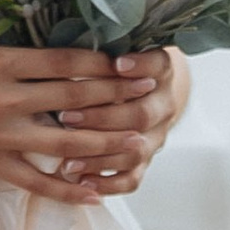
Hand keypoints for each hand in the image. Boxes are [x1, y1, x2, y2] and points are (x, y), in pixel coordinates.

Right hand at [0, 46, 159, 202]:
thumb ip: (0, 55)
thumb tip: (38, 51)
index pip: (63, 61)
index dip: (103, 63)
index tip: (132, 62)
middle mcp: (3, 99)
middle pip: (74, 98)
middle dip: (118, 97)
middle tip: (152, 95)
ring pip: (65, 141)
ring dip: (107, 144)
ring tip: (140, 144)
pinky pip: (36, 181)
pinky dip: (66, 189)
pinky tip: (94, 193)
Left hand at [46, 47, 189, 196]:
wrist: (140, 92)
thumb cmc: (112, 66)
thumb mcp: (112, 50)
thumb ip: (99, 50)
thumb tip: (65, 45)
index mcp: (160, 72)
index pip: (156, 67)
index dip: (139, 66)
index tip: (117, 64)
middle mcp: (164, 105)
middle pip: (141, 115)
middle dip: (102, 117)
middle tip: (66, 117)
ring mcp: (156, 136)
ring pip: (135, 151)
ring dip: (99, 156)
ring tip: (66, 160)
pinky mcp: (145, 161)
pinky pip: (132, 179)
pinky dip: (108, 184)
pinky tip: (82, 184)